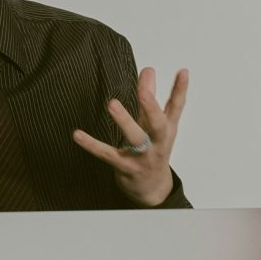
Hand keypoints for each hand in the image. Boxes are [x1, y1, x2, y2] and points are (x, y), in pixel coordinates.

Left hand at [72, 67, 189, 206]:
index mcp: (166, 129)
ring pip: (136, 138)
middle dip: (151, 106)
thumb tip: (149, 70)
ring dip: (124, 121)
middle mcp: (157, 142)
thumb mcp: (154, 125)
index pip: (176, 107)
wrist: (153, 189)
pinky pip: (107, 154)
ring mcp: (142, 156)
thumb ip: (149, 97)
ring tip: (112, 104)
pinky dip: (92, 145)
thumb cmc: (153, 150)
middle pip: (158, 124)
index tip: (183, 71)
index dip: (180, 89)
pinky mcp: (125, 167)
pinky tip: (77, 135)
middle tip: (143, 90)